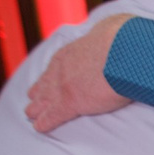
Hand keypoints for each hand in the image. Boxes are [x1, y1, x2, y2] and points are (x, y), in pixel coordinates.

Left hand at [27, 14, 132, 132]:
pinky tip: (39, 127)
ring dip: (37, 107)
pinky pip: (53, 115)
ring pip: (44, 99)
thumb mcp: (111, 29)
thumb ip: (108, 32)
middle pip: (46, 82)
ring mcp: (63, 86)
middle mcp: (62, 68)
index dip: (49, 76)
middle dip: (38, 92)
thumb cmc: (122, 40)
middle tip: (31, 99)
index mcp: (71, 52)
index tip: (45, 80)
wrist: (122, 51)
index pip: (55, 66)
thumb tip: (118, 27)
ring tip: (30, 114)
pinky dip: (45, 122)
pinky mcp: (70, 102)